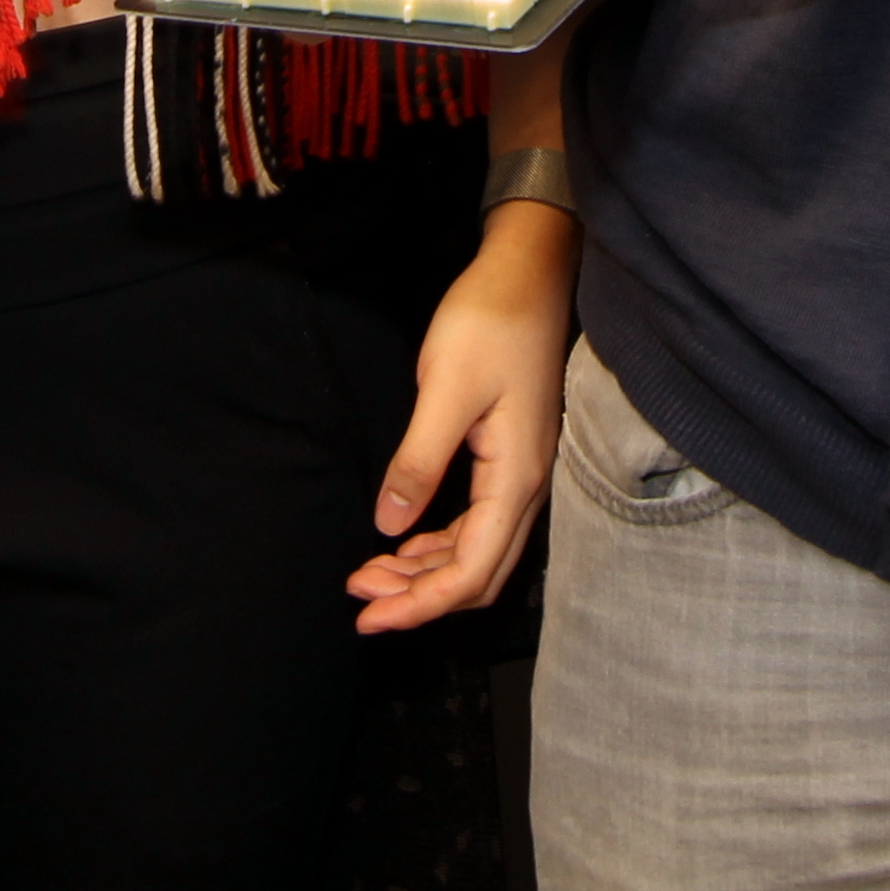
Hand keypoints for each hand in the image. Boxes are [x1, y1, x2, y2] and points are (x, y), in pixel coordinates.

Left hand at [345, 201, 578, 633]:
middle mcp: (527, 486)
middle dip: (419, 598)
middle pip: (478, 574)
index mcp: (516, 478)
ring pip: (478, 551)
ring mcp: (522, 472)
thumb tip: (389, 526)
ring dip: (426, 572)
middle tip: (361, 600)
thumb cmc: (491, 322)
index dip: (419, 605)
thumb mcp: (446, 389)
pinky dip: (441, 543)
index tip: (367, 617)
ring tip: (372, 574)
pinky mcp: (510, 456)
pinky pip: (479, 523)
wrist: (528, 272)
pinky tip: (407, 540)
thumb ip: (419, 461)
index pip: (471, 571)